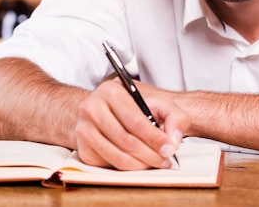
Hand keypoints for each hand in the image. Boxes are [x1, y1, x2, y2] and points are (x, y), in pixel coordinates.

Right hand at [74, 79, 188, 170]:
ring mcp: (84, 129)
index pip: (134, 120)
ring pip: (117, 156)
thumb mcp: (161, 103)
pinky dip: (127, 168)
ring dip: (140, 164)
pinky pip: (108, 164)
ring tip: (156, 163)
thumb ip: (175, 118)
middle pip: (125, 140)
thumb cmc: (138, 106)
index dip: (154, 137)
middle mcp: (92, 108)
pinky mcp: (83, 148)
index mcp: (110, 90)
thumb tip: (173, 140)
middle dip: (150, 154)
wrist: (111, 109)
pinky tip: (140, 162)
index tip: (169, 148)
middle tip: (165, 160)